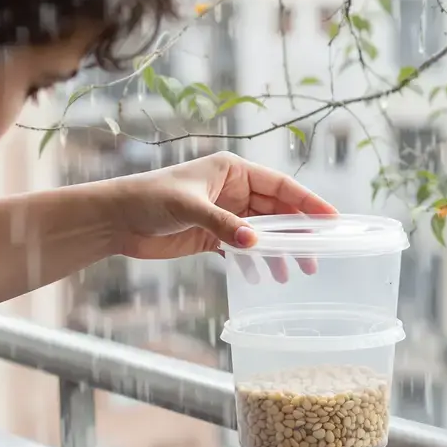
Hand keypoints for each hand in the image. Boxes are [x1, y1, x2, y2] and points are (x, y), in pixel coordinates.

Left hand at [106, 151, 336, 263]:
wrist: (116, 219)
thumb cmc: (148, 198)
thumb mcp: (189, 207)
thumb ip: (223, 224)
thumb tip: (255, 243)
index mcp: (233, 170)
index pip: (281, 186)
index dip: (308, 202)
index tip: (331, 220)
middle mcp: (233, 190)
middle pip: (277, 211)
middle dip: (297, 234)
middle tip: (315, 258)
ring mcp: (224, 213)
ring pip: (262, 232)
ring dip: (278, 251)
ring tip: (292, 273)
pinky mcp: (211, 235)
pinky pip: (243, 248)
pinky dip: (254, 261)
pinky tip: (261, 276)